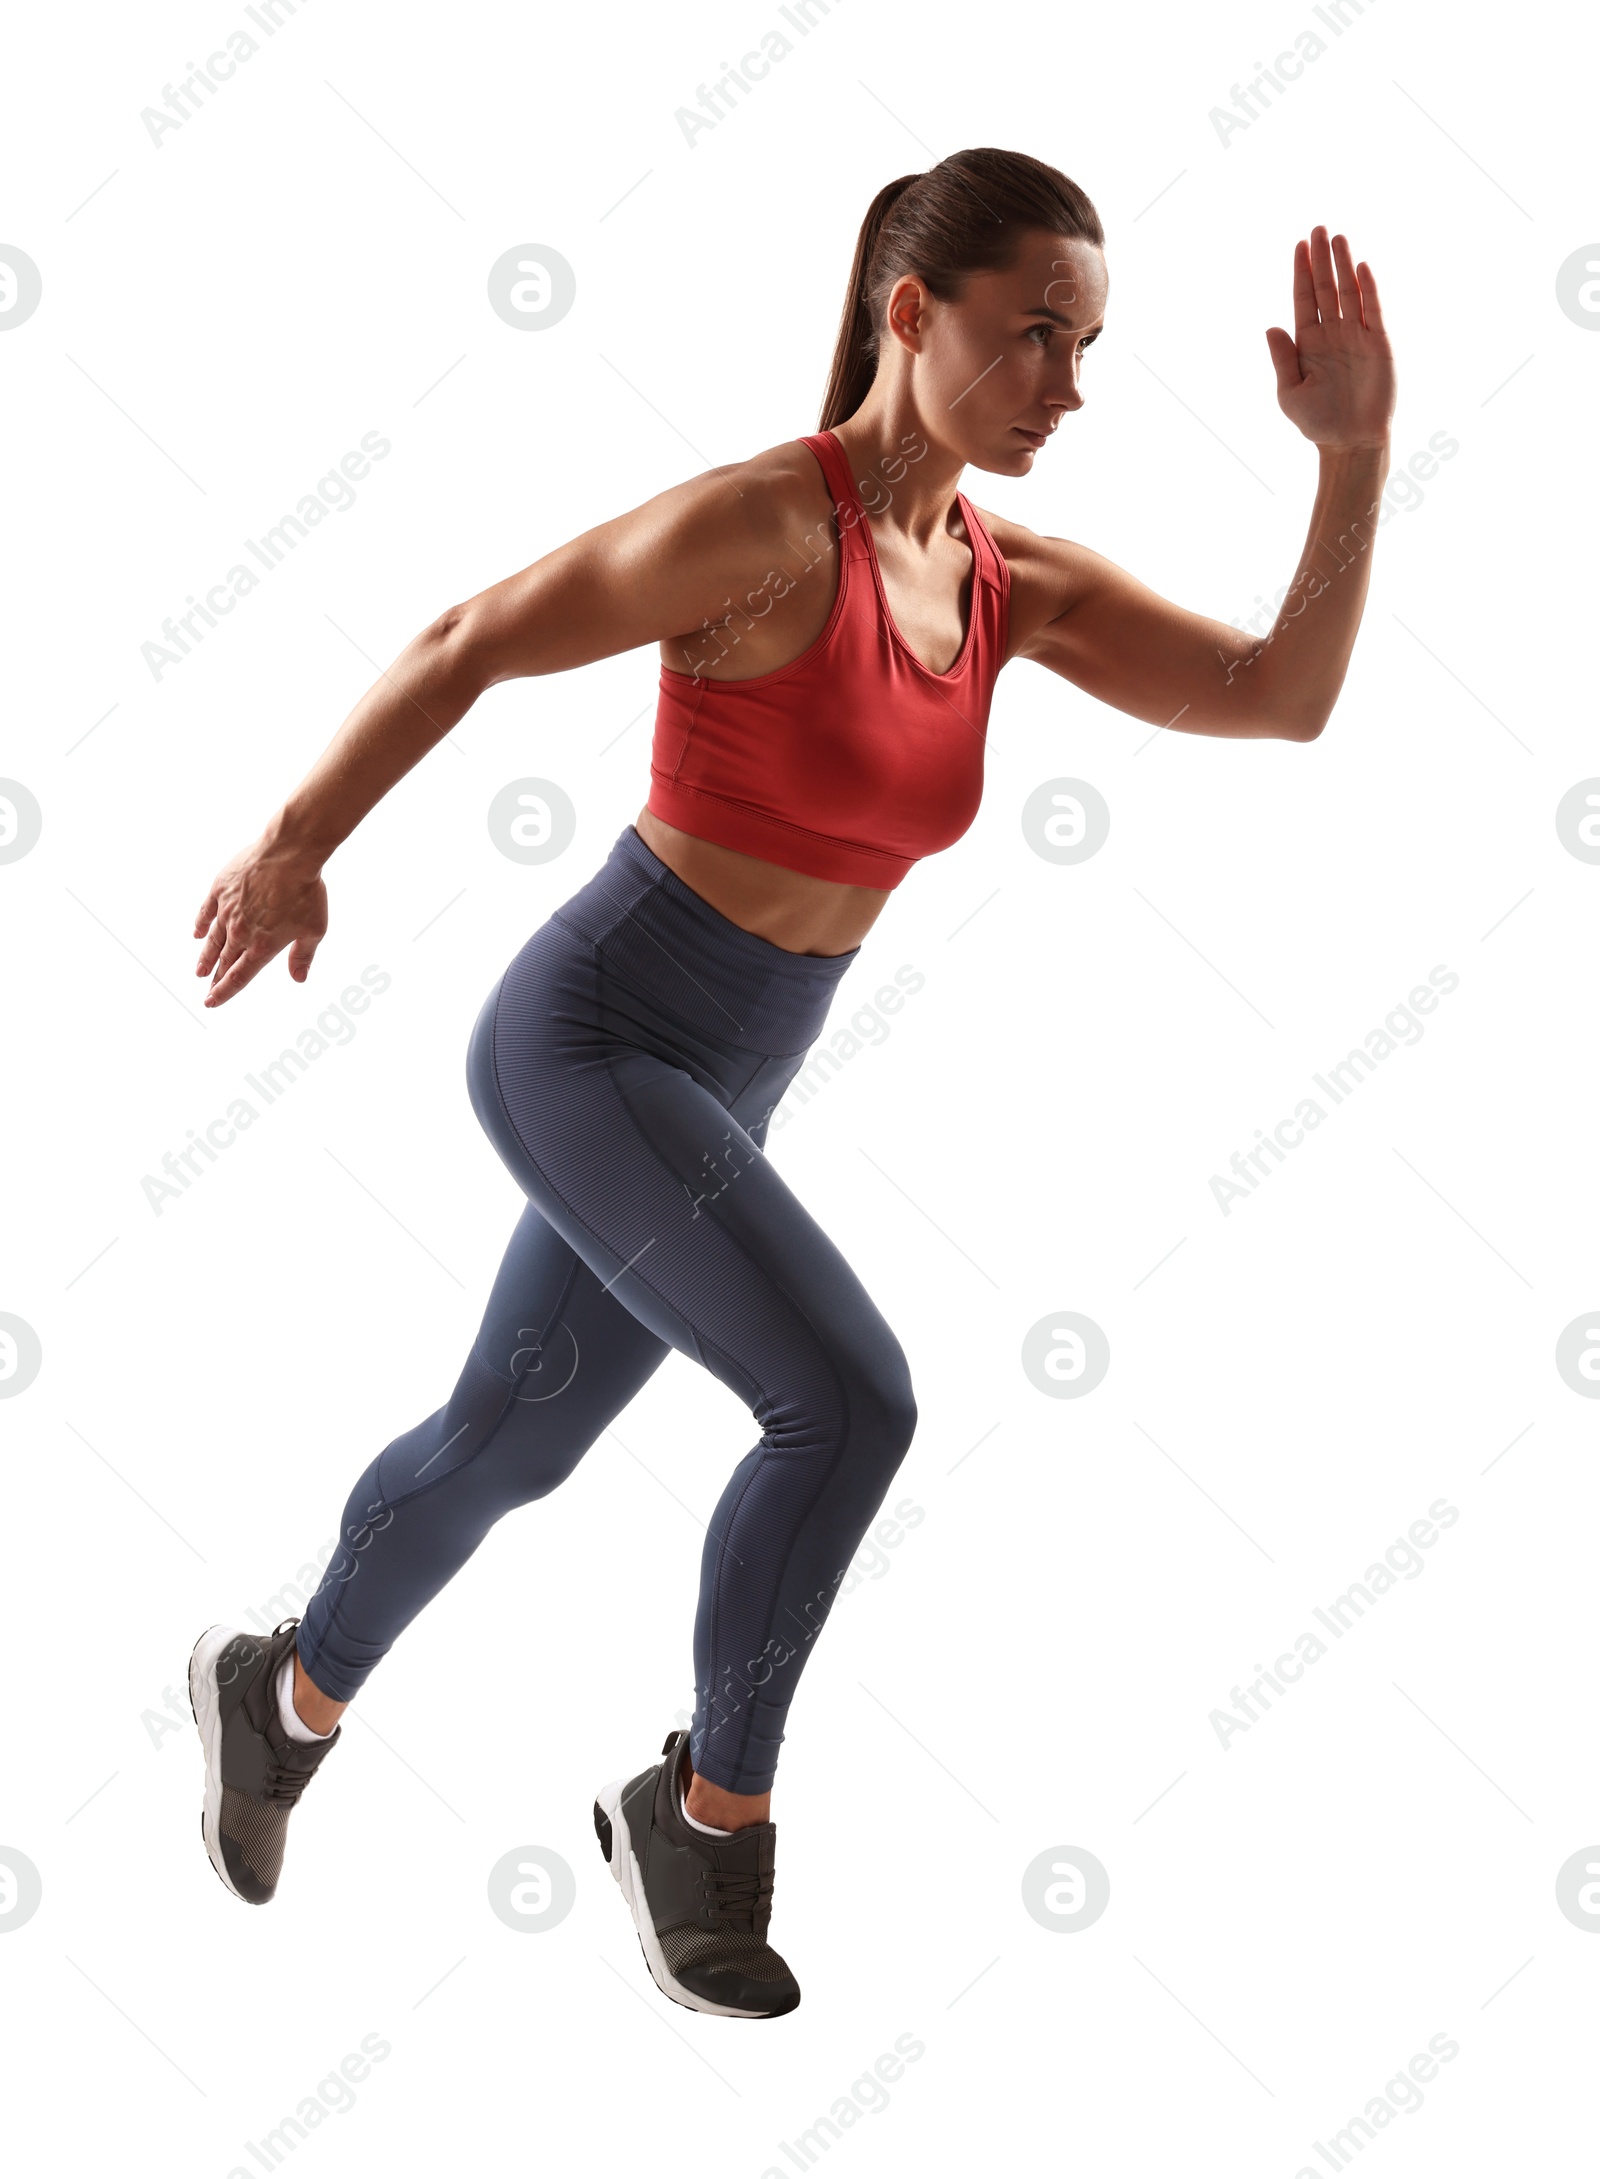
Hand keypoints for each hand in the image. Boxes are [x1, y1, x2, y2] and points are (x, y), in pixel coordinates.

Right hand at [193, 836, 327, 1006]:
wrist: (289, 854)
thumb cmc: (306, 891)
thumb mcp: (314, 930)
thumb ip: (302, 956)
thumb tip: (299, 979)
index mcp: (263, 946)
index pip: (239, 976)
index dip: (224, 991)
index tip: (212, 1001)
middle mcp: (241, 932)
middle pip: (224, 960)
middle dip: (214, 978)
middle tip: (206, 990)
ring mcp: (228, 910)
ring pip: (213, 939)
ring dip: (206, 956)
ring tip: (199, 969)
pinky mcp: (221, 889)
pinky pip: (206, 911)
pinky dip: (201, 923)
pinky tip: (197, 933)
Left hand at [1266, 226, 1394, 451]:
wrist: (1350, 442)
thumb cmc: (1318, 422)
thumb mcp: (1290, 393)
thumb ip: (1282, 359)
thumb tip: (1270, 326)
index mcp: (1309, 343)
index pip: (1303, 299)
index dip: (1301, 272)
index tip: (1299, 245)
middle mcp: (1332, 333)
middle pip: (1325, 288)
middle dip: (1321, 259)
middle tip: (1318, 228)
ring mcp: (1356, 335)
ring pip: (1348, 292)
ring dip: (1343, 265)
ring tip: (1337, 238)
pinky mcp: (1378, 343)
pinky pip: (1372, 310)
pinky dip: (1367, 289)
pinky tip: (1359, 267)